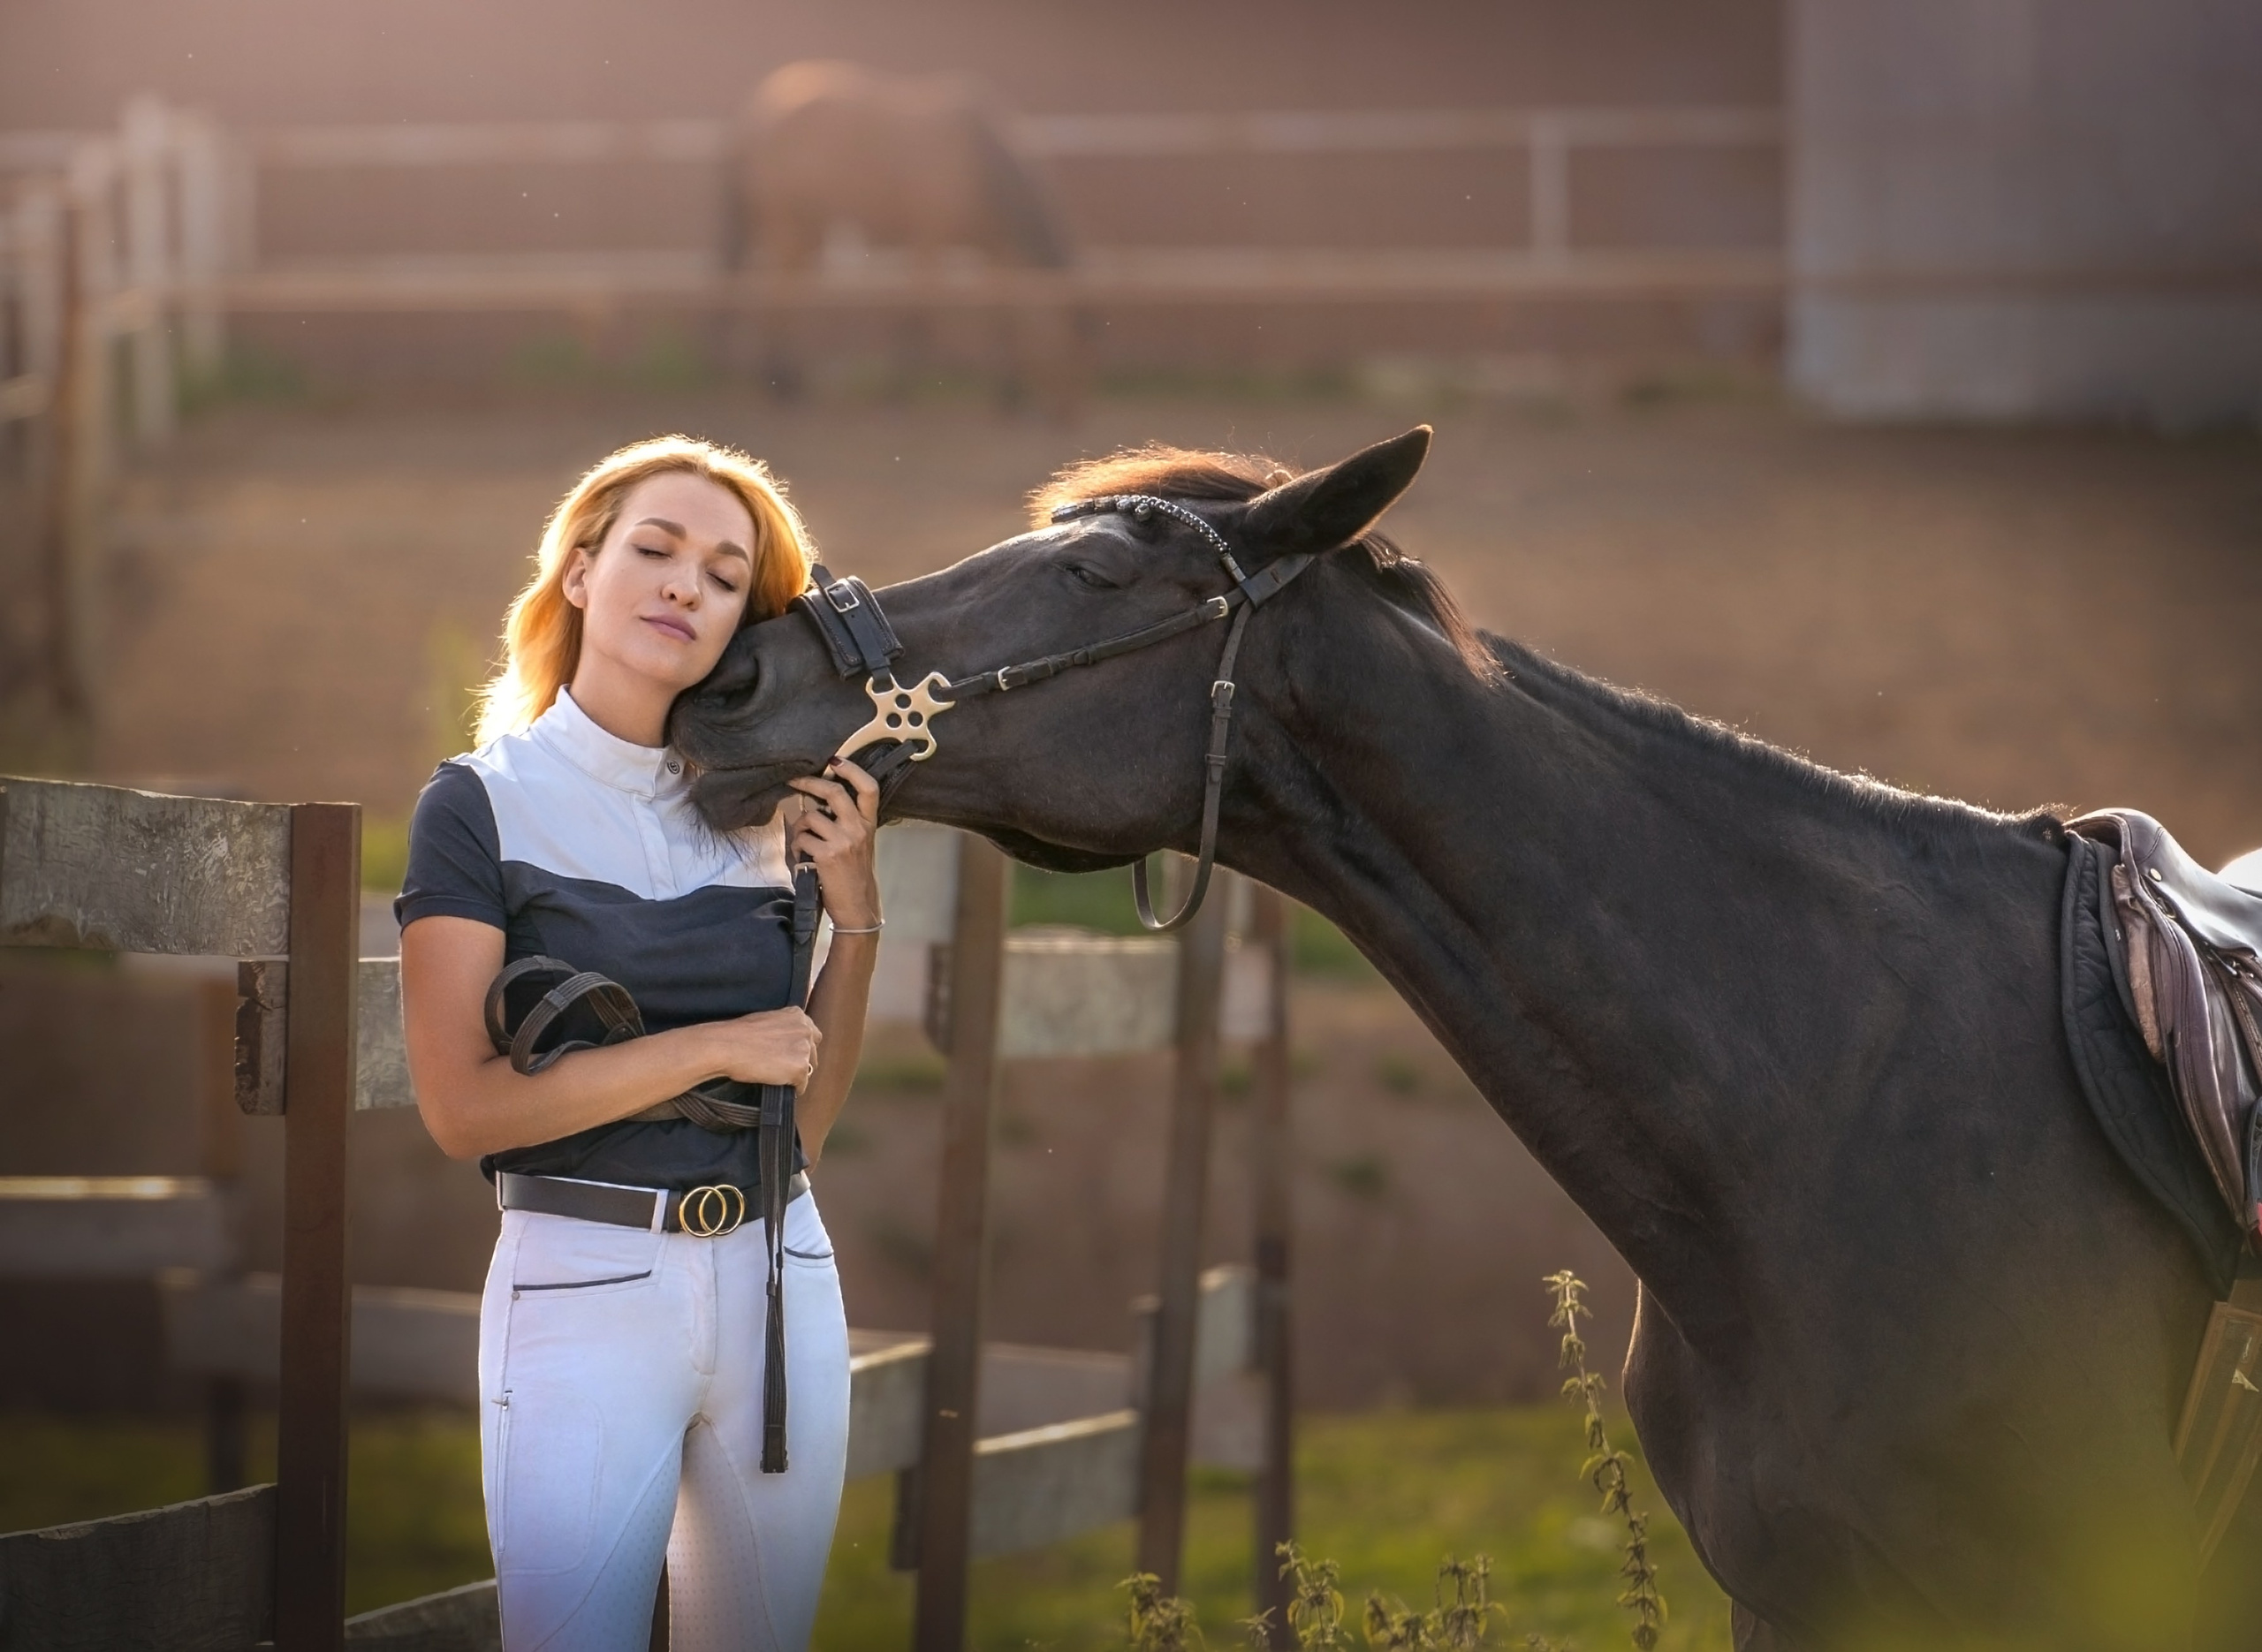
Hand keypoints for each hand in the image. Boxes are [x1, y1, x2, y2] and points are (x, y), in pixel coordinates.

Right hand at [701, 1007, 822, 1088]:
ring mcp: (804, 1049)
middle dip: (803, 1060)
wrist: (728, 1046)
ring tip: (779, 1077)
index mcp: (797, 1015)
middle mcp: (805, 1030)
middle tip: (785, 1067)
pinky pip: (802, 1084)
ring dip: (797, 1074)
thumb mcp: (766, 1020)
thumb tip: (785, 1042)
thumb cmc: (739, 1034)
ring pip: (809, 1068)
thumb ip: (783, 1027)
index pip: (811, 1033)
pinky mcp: (800, 1069)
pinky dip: (793, 1088)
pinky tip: (779, 1086)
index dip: (802, 1046)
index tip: (792, 1053)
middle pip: (814, 1052)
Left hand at [787, 758, 881, 930]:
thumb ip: (847, 823)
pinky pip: (801, 839)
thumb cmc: (855, 875)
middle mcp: (858, 829)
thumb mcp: (860, 844)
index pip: (869, 788)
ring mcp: (843, 841)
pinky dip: (797, 847)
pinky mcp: (826, 855)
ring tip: (804, 841)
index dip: (852, 770)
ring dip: (800, 827)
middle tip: (795, 780)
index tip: (835, 760)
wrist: (858, 906)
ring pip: (810, 816)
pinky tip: (804, 858)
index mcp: (869, 824)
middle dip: (810, 782)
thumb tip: (819, 802)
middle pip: (834, 792)